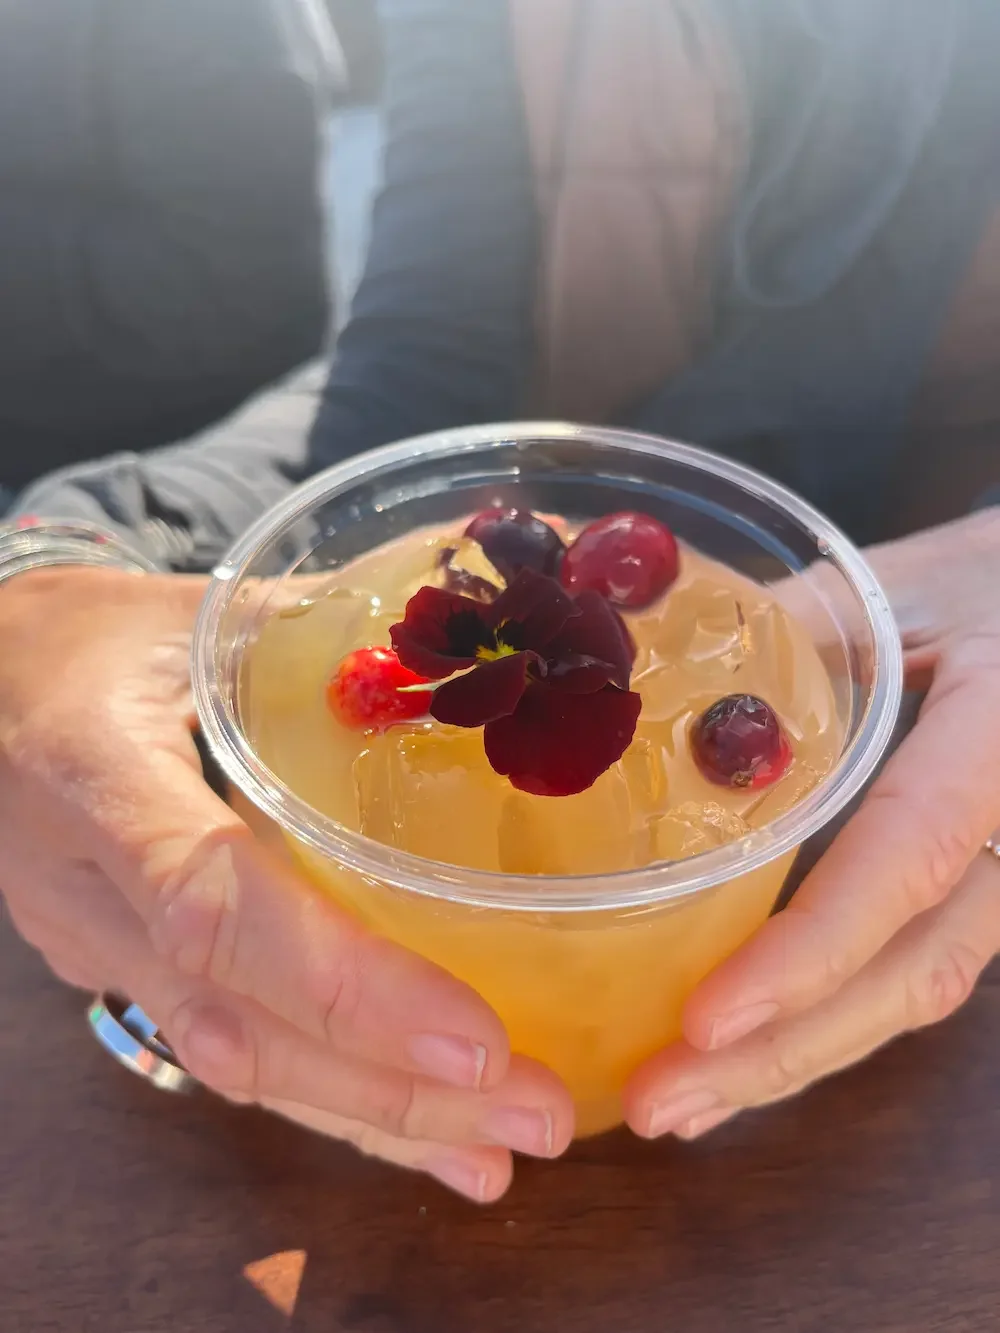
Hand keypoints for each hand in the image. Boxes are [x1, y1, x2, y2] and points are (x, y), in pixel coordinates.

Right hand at [0, 567, 571, 1198]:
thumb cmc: (92, 637)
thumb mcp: (197, 615)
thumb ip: (327, 634)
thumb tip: (480, 650)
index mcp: (94, 773)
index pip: (213, 898)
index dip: (340, 980)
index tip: (474, 1039)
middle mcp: (84, 887)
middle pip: (239, 1021)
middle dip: (391, 1086)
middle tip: (537, 1114)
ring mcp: (92, 946)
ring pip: (234, 1060)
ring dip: (373, 1117)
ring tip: (501, 1150)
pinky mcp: (118, 972)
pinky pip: (226, 1048)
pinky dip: (326, 1096)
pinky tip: (418, 1136)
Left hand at [624, 510, 999, 1140]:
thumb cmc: (991, 581)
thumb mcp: (897, 584)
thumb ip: (785, 625)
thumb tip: (635, 656)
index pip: (911, 853)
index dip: (813, 947)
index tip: (705, 1017)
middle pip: (914, 969)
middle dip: (783, 1051)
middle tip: (659, 1104)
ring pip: (916, 987)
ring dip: (797, 1055)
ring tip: (680, 1101)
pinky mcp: (984, 890)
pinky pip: (912, 966)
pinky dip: (827, 1014)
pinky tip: (746, 1043)